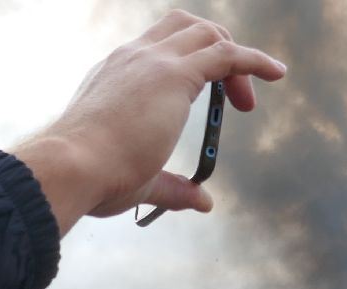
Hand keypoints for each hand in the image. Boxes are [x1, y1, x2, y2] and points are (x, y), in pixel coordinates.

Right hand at [12, 10, 285, 231]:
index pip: (158, 49)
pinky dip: (253, 60)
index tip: (210, 97)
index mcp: (117, 75)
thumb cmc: (92, 178)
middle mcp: (133, 59)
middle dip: (217, 52)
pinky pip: (225, 54)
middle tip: (236, 101)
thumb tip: (202, 202)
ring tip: (247, 101)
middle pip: (185, 28)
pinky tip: (276, 72)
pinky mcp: (174, 75)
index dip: (191, 64)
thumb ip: (173, 188)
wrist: (69, 168)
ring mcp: (153, 62)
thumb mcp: (140, 181)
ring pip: (205, 33)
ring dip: (236, 59)